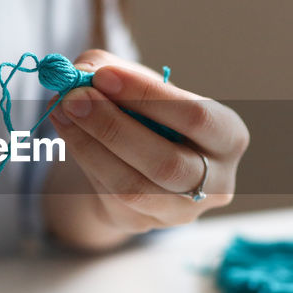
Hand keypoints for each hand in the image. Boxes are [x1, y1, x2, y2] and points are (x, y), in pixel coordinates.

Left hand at [44, 49, 248, 249]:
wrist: (138, 162)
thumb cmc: (147, 113)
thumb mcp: (137, 83)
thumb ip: (110, 68)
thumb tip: (82, 72)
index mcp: (229, 137)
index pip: (196, 117)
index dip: (148, 97)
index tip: (104, 76)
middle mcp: (216, 182)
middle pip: (166, 162)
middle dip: (115, 127)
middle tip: (75, 97)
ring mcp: (182, 211)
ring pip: (134, 186)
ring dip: (91, 146)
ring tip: (62, 111)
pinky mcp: (146, 224)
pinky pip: (112, 196)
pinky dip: (85, 161)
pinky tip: (67, 132)